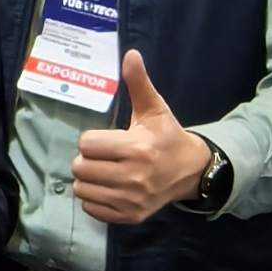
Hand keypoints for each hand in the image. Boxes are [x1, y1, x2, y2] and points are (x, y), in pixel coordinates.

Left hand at [70, 52, 216, 228]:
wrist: (191, 171)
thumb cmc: (166, 136)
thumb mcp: (154, 109)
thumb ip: (139, 83)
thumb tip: (131, 53)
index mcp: (137, 148)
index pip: (87, 145)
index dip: (93, 140)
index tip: (107, 140)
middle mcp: (134, 177)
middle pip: (80, 168)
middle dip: (87, 159)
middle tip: (104, 156)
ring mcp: (132, 200)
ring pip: (82, 190)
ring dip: (88, 180)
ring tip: (105, 172)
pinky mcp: (130, 216)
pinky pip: (92, 210)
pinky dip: (95, 200)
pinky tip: (109, 188)